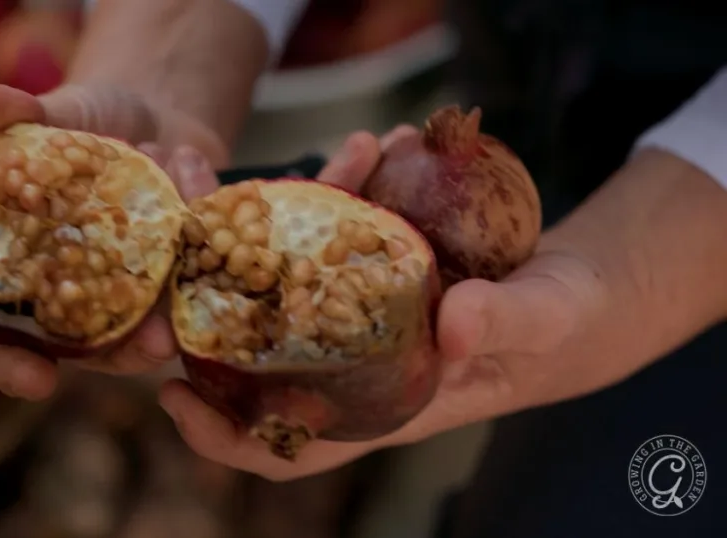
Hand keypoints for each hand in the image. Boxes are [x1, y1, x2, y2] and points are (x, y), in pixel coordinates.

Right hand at [0, 80, 235, 398]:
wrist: (147, 113)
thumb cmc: (78, 128)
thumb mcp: (45, 117)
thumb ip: (4, 118)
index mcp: (31, 279)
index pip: (10, 343)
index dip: (16, 367)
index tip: (35, 383)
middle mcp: (86, 299)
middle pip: (101, 351)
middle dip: (130, 351)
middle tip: (156, 340)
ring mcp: (144, 294)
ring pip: (165, 318)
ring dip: (176, 280)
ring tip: (179, 219)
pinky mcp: (192, 272)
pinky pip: (206, 261)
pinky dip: (199, 206)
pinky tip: (187, 159)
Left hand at [158, 126, 615, 481]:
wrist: (569, 294)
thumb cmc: (556, 327)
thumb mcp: (537, 326)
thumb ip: (499, 326)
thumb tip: (451, 323)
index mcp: (379, 399)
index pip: (287, 442)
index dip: (226, 434)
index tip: (175, 397)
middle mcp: (353, 356)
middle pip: (262, 342)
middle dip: (224, 287)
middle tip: (199, 222)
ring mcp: (358, 305)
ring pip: (296, 270)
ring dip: (300, 205)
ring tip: (345, 149)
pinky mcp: (375, 261)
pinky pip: (341, 226)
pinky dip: (358, 181)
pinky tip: (385, 142)